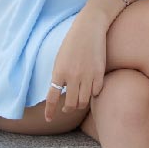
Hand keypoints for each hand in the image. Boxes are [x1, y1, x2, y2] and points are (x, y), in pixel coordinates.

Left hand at [43, 7, 112, 121]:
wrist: (89, 28)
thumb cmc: (72, 42)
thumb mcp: (59, 59)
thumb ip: (59, 76)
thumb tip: (59, 93)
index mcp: (59, 72)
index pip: (52, 98)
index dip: (50, 111)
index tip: (49, 119)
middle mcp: (73, 76)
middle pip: (70, 104)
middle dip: (68, 109)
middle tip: (68, 108)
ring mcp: (87, 75)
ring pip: (83, 101)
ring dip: (80, 103)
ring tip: (79, 100)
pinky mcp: (99, 72)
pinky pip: (96, 92)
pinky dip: (93, 93)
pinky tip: (91, 89)